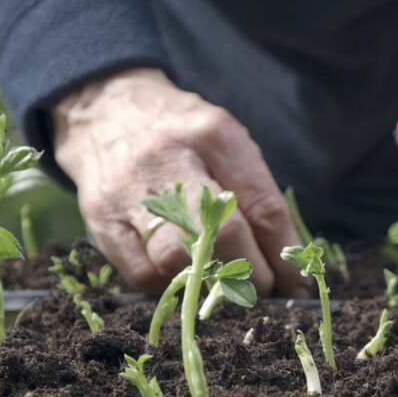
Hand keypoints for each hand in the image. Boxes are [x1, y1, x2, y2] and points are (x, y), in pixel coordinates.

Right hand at [52, 67, 309, 296]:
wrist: (104, 107)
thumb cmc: (180, 131)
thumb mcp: (224, 139)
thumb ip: (253, 190)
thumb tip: (286, 258)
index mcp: (214, 135)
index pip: (262, 207)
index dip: (284, 253)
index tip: (297, 281)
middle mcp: (170, 159)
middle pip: (224, 234)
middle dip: (253, 273)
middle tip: (265, 289)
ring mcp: (130, 190)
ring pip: (178, 259)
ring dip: (212, 286)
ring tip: (227, 288)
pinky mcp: (101, 219)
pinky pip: (143, 273)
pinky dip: (172, 285)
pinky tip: (184, 277)